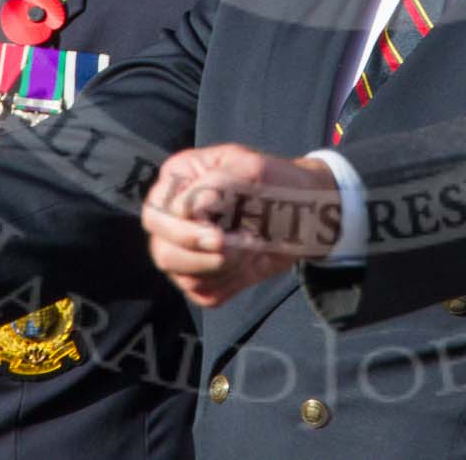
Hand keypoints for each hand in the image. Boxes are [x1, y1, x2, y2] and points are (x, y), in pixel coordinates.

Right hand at [141, 143, 341, 306]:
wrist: (309, 216)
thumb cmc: (280, 184)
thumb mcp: (254, 171)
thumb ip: (219, 183)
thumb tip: (188, 207)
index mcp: (180, 179)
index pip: (156, 213)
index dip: (183, 229)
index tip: (219, 232)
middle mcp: (175, 214)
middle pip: (162, 249)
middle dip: (199, 254)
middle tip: (232, 244)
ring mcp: (186, 248)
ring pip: (180, 275)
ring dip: (221, 267)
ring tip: (250, 245)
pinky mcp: (203, 276)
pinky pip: (202, 292)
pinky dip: (229, 282)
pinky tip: (247, 262)